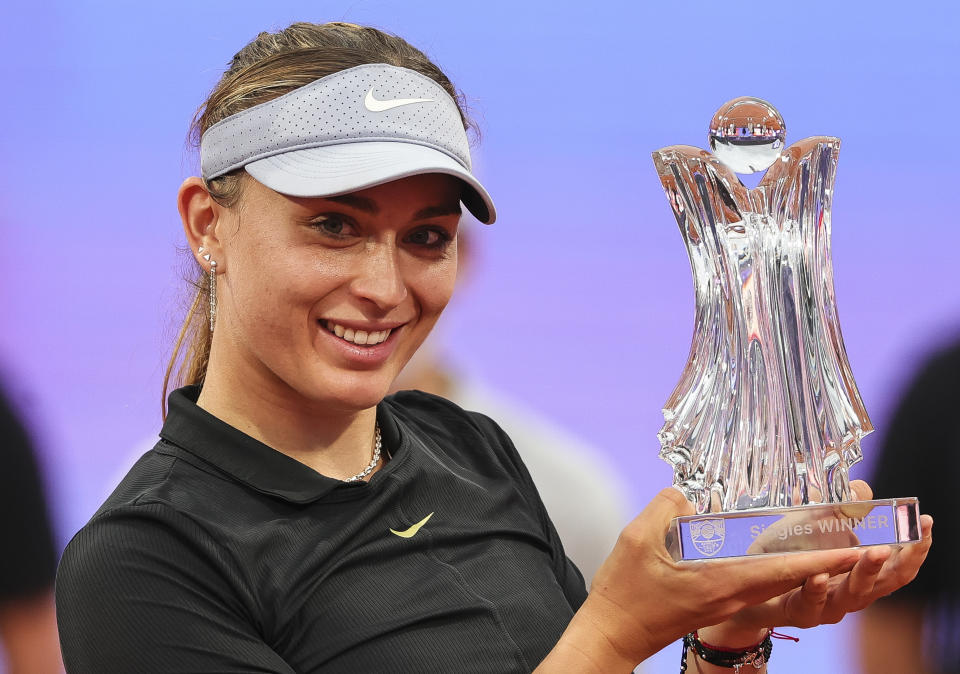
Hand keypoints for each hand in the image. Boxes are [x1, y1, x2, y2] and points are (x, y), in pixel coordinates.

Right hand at [574, 487, 865, 665]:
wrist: (613, 633)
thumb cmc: (624, 592)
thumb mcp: (637, 538)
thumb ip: (667, 507)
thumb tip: (688, 494)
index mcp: (722, 582)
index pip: (784, 570)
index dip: (823, 559)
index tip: (856, 549)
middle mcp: (731, 595)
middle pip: (789, 576)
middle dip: (826, 560)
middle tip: (857, 539)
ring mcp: (724, 601)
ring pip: (775, 580)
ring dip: (803, 563)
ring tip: (828, 541)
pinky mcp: (715, 602)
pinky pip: (756, 583)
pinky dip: (777, 568)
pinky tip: (776, 554)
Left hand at [703, 480, 932, 645]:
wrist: (752, 584)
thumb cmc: (792, 554)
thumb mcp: (816, 523)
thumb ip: (841, 508)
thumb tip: (861, 490)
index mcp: (861, 570)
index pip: (898, 562)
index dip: (916, 545)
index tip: (926, 523)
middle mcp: (852, 591)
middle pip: (887, 582)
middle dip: (902, 560)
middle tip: (912, 541)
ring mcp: (829, 605)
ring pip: (855, 595)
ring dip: (866, 572)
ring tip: (875, 552)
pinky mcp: (802, 612)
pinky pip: (812, 603)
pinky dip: (817, 589)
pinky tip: (818, 574)